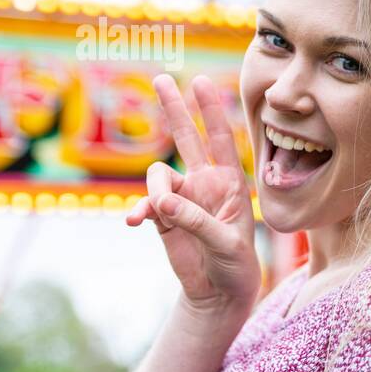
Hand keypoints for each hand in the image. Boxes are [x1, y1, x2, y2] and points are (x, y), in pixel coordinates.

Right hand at [126, 74, 260, 316]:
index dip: (211, 110)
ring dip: (155, 192)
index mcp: (231, 183)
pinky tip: (135, 223)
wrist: (218, 293)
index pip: (221, 139)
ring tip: (159, 214)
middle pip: (186, 138)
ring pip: (158, 176)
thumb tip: (161, 201)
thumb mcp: (225, 244)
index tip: (201, 81)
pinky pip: (144, 204)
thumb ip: (196, 220)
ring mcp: (182, 197)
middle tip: (161, 78)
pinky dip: (138, 211)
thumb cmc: (235, 266)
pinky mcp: (163, 216)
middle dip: (174, 109)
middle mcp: (205, 183)